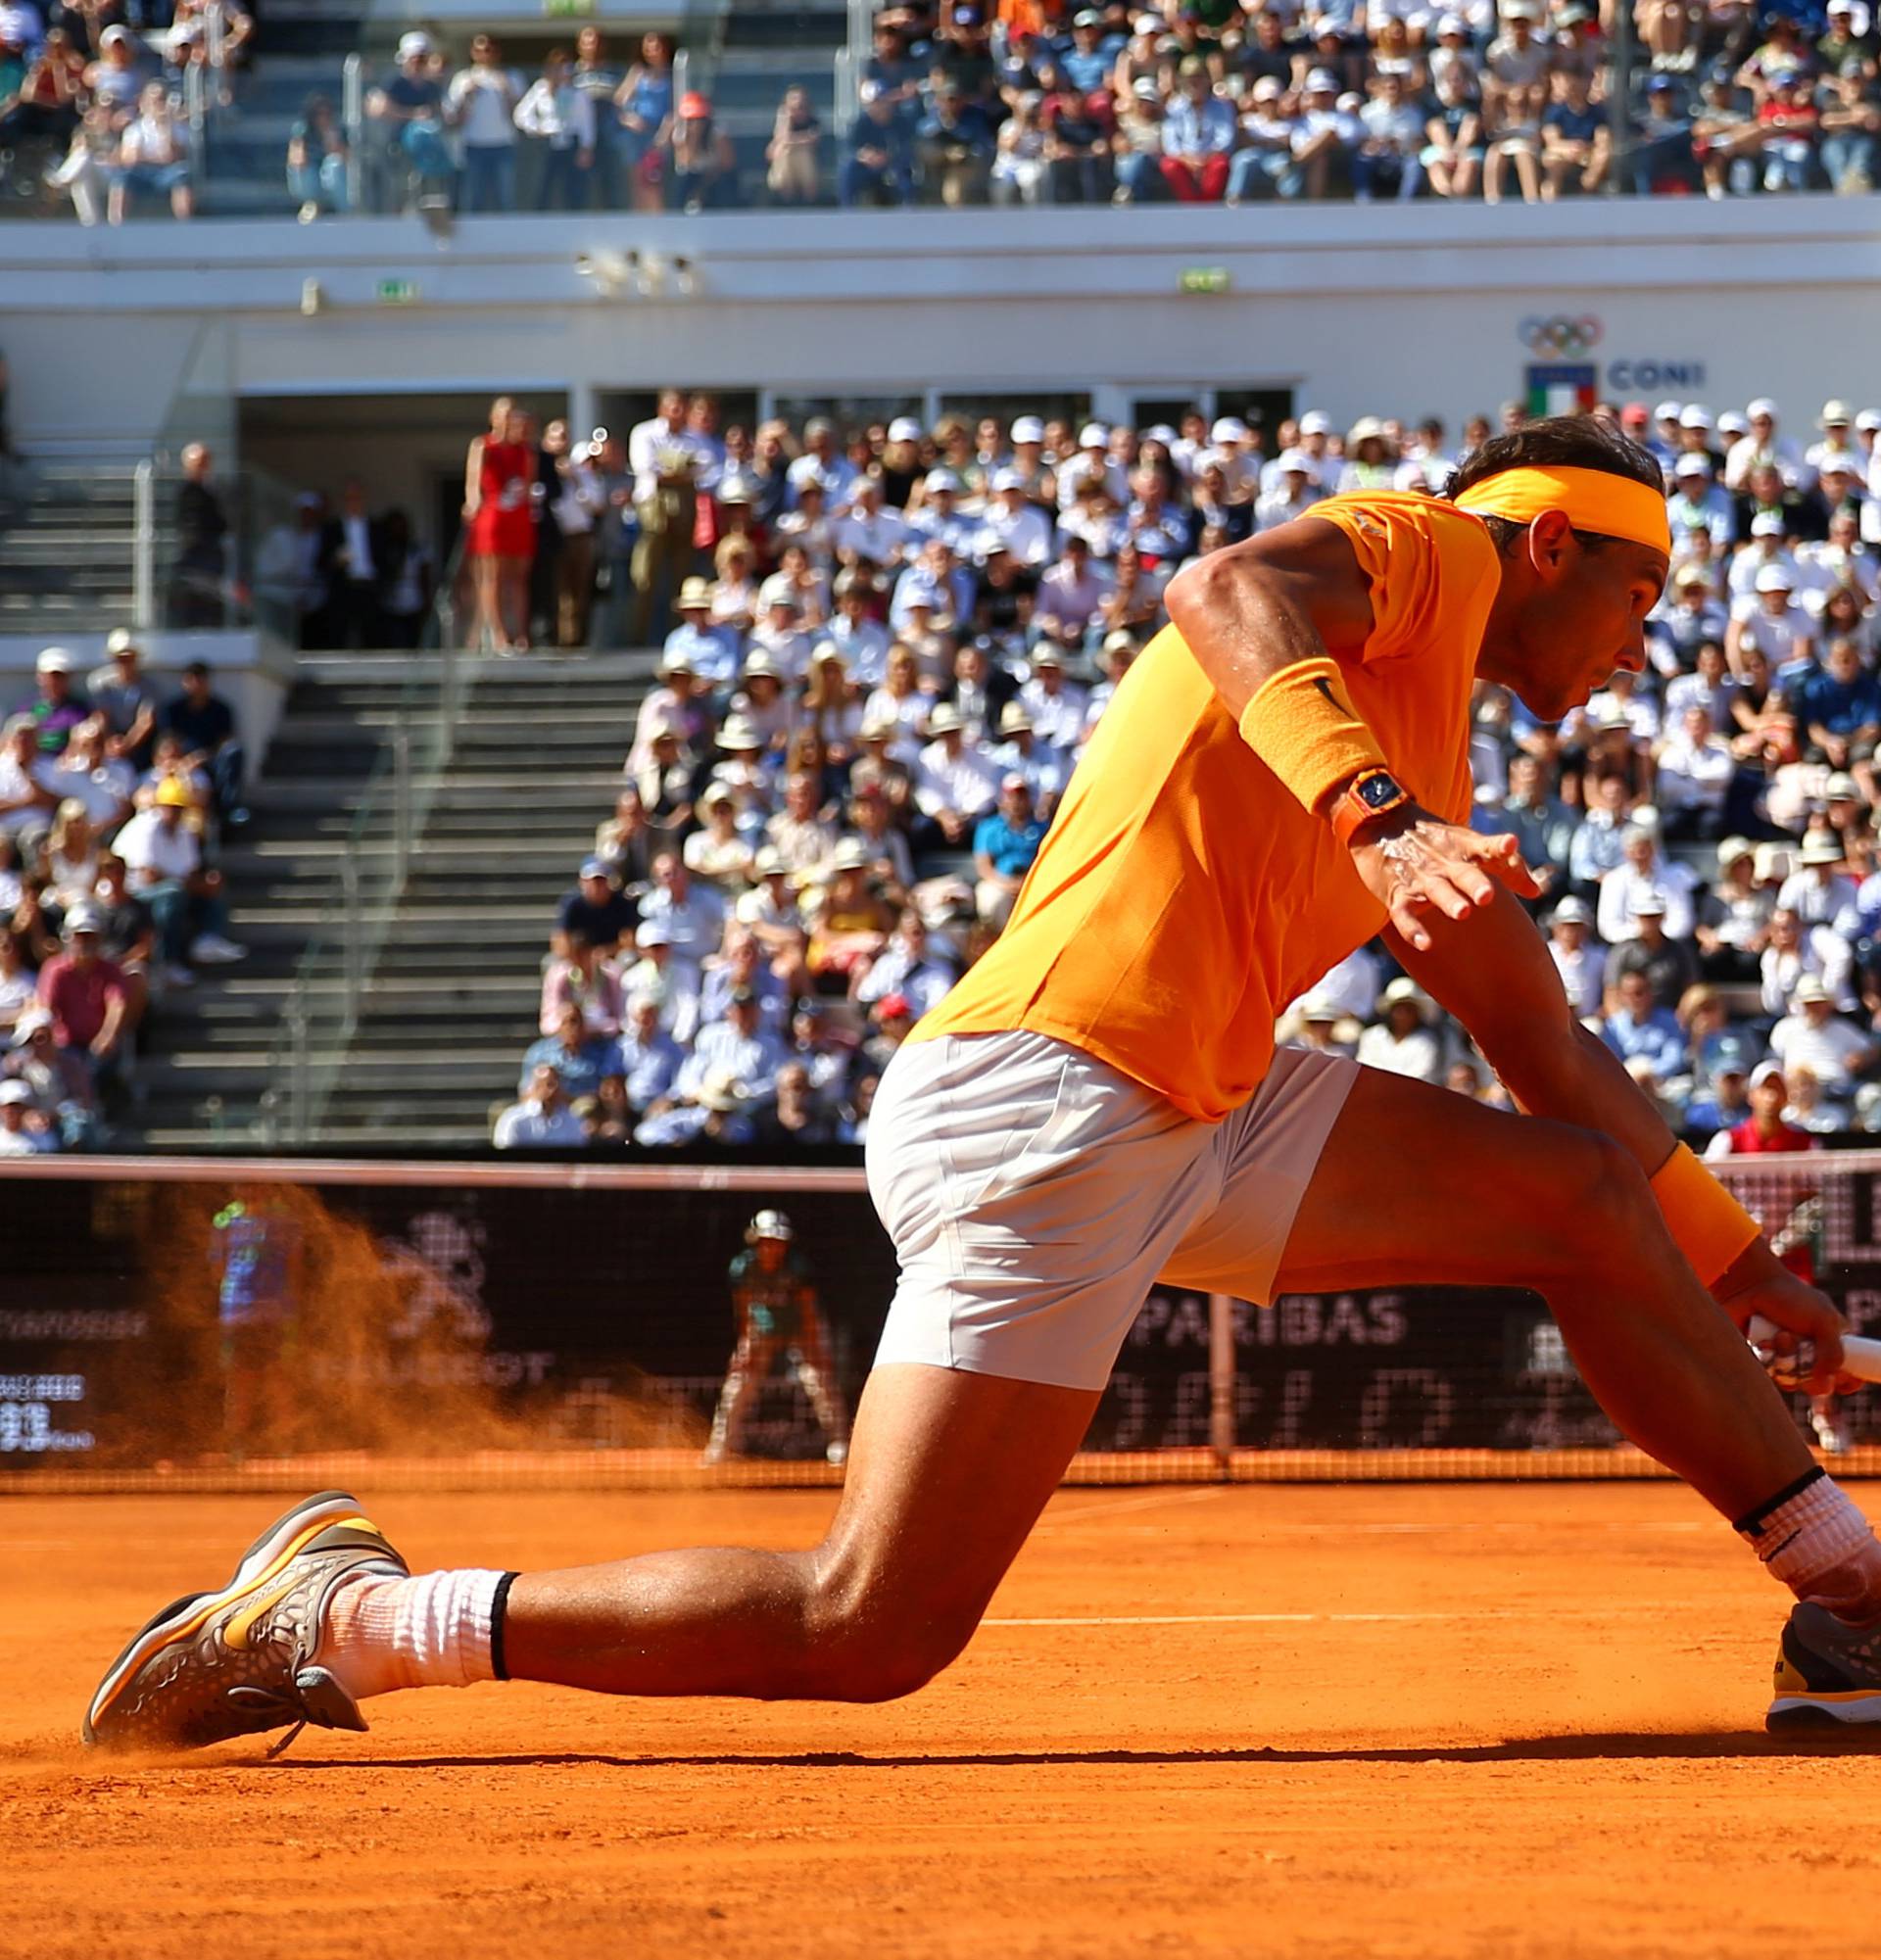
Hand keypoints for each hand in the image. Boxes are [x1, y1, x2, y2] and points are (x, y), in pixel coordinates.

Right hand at [1347, 803, 1539, 952]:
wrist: (1379, 821)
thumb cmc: (1434, 840)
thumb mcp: (1469, 844)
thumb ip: (1507, 867)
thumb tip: (1537, 891)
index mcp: (1464, 848)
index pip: (1486, 847)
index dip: (1499, 847)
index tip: (1509, 844)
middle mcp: (1444, 862)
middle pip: (1463, 873)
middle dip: (1475, 883)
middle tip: (1487, 895)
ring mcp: (1420, 877)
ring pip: (1435, 891)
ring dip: (1448, 901)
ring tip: (1463, 912)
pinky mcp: (1397, 893)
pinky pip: (1404, 913)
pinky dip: (1413, 928)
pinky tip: (1425, 944)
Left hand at [1722, 1262, 1852, 1396]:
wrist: (1751, 1284)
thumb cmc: (1791, 1297)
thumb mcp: (1823, 1321)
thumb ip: (1833, 1353)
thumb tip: (1826, 1386)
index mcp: (1832, 1345)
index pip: (1846, 1377)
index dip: (1842, 1381)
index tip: (1834, 1373)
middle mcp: (1811, 1356)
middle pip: (1817, 1385)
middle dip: (1809, 1369)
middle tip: (1801, 1347)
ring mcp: (1786, 1359)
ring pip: (1792, 1381)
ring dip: (1787, 1359)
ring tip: (1780, 1335)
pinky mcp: (1764, 1360)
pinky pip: (1769, 1375)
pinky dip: (1768, 1360)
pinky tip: (1763, 1342)